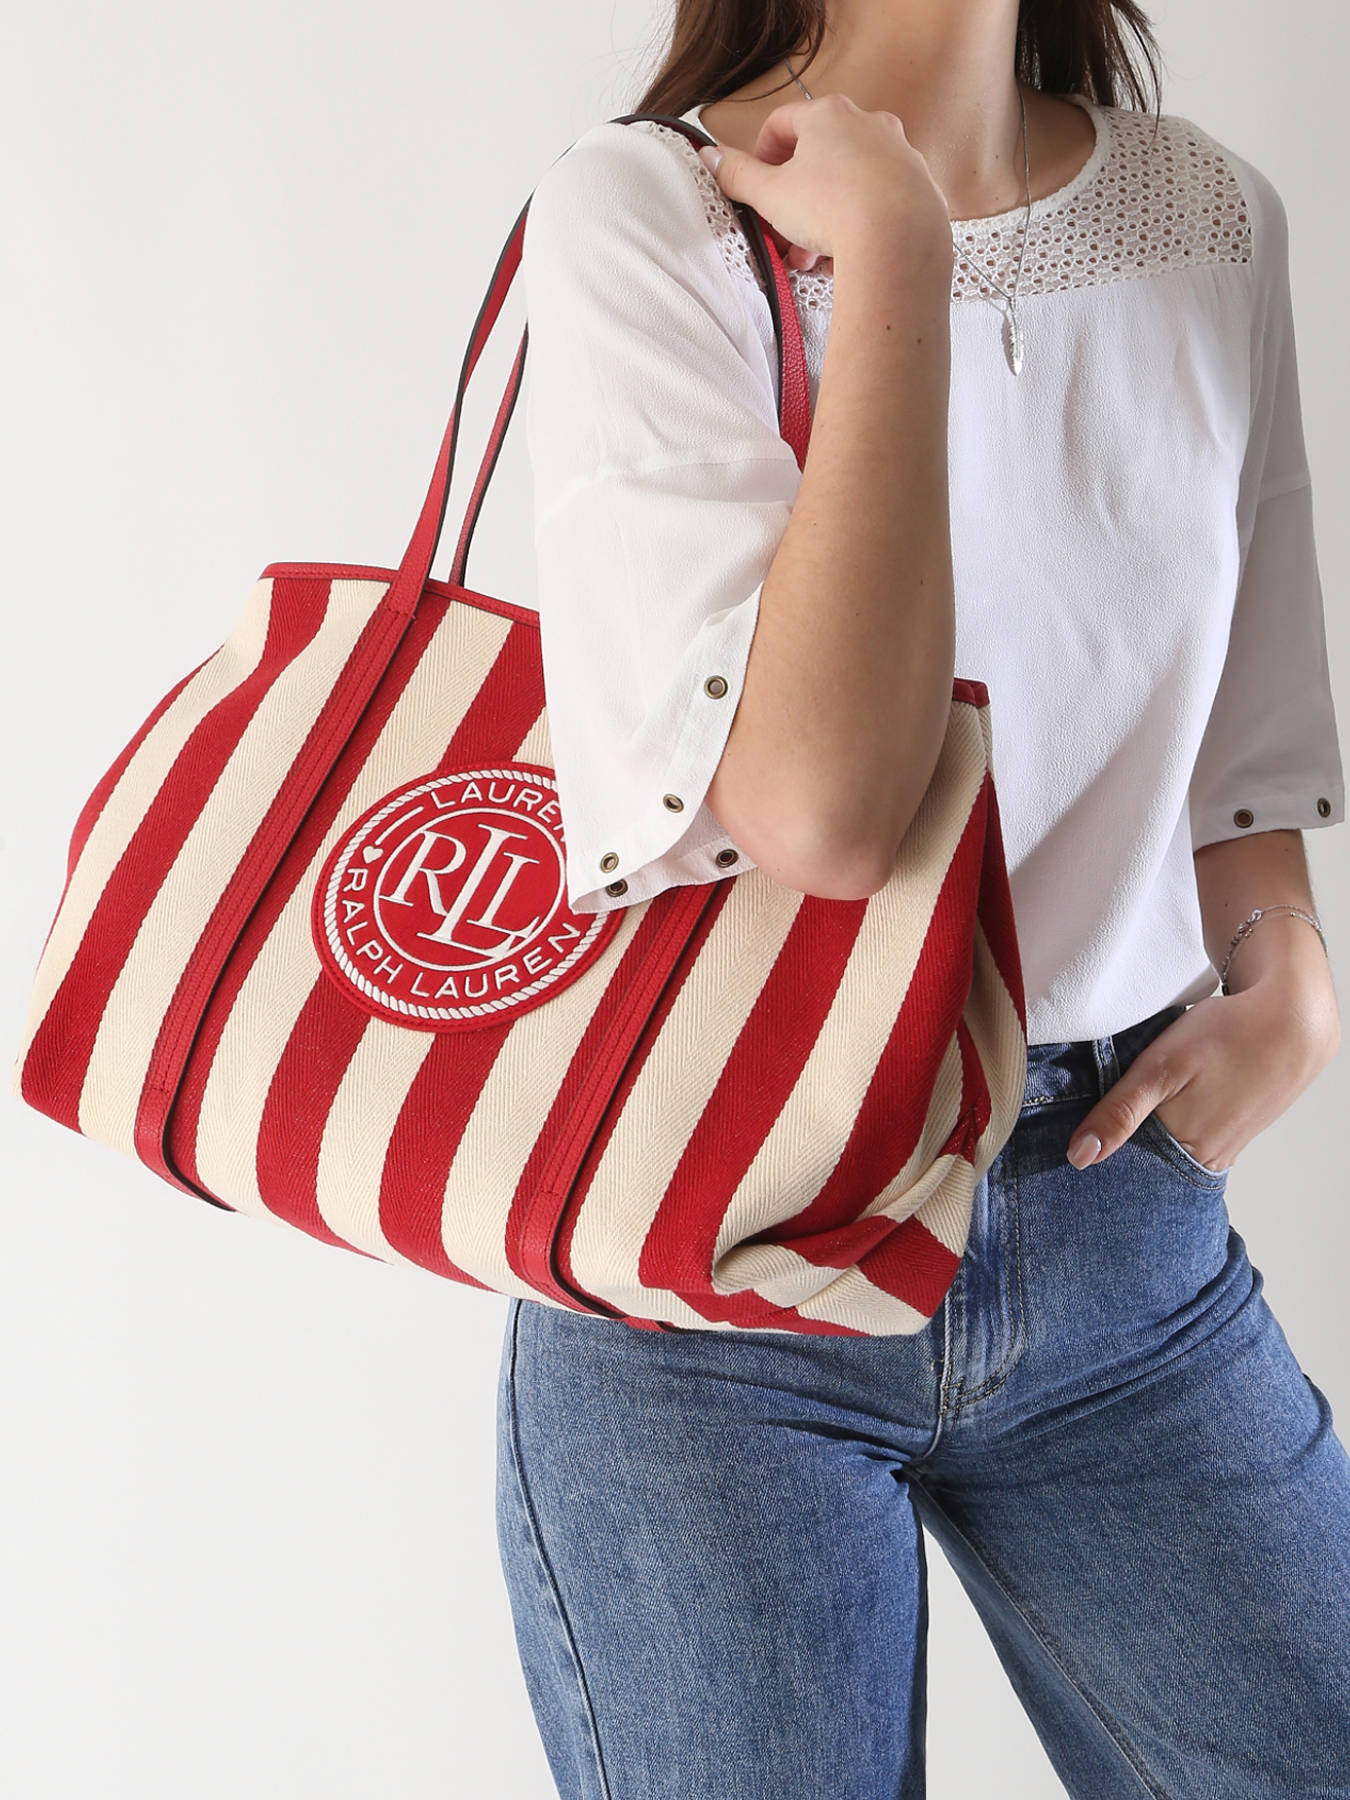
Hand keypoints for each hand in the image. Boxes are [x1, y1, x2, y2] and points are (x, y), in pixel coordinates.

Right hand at [696, 90, 953, 277]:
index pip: (782, 123)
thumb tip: (711, 157)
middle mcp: (869, 124)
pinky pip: (877, 206)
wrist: (899, 241)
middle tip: (781, 236)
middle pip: (817, 159)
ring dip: (822, 220)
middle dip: (793, 202)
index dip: (761, 155)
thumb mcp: (770, 195)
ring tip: (810, 259)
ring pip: (848, 185)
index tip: (755, 186)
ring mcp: (899, 154)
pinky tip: (844, 258)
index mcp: (829, 114)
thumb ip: (737, 175)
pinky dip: (857, 227)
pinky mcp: (921, 188)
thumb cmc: (832, 208)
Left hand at [1065, 986, 1340, 1173]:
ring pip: (1167, 1149)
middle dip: (1121, 1144)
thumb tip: (1080, 1157)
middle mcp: (1207, 1160)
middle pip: (1147, 1164)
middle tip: (1103, 1114)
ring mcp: (1224, 1147)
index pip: (1126, 1172)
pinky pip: (1189, 1138)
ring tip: (1131, 1105)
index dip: (1100, 1154)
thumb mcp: (1160, 1068)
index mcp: (1186, 1152)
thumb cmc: (1226, 1037)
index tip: (1073, 1140)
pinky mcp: (1233, 1130)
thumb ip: (1120, 1113)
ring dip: (1145, 1132)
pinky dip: (1170, 1123)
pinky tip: (1164, 1102)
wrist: (1291, 1019)